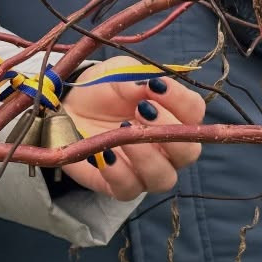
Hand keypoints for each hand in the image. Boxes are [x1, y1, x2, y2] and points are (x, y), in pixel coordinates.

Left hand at [57, 56, 204, 200]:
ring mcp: (146, 170)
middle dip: (169, 130)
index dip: (180, 100)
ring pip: (164, 177)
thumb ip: (133, 76)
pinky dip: (118, 173)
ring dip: (147, 156)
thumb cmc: (102, 89)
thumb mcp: (116, 72)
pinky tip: (103, 154)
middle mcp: (167, 147)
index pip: (194, 112)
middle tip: (142, 110)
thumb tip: (146, 85)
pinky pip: (129, 190)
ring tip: (123, 133)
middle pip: (189, 151)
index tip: (155, 86)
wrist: (67, 108)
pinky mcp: (120, 186)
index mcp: (173, 114)